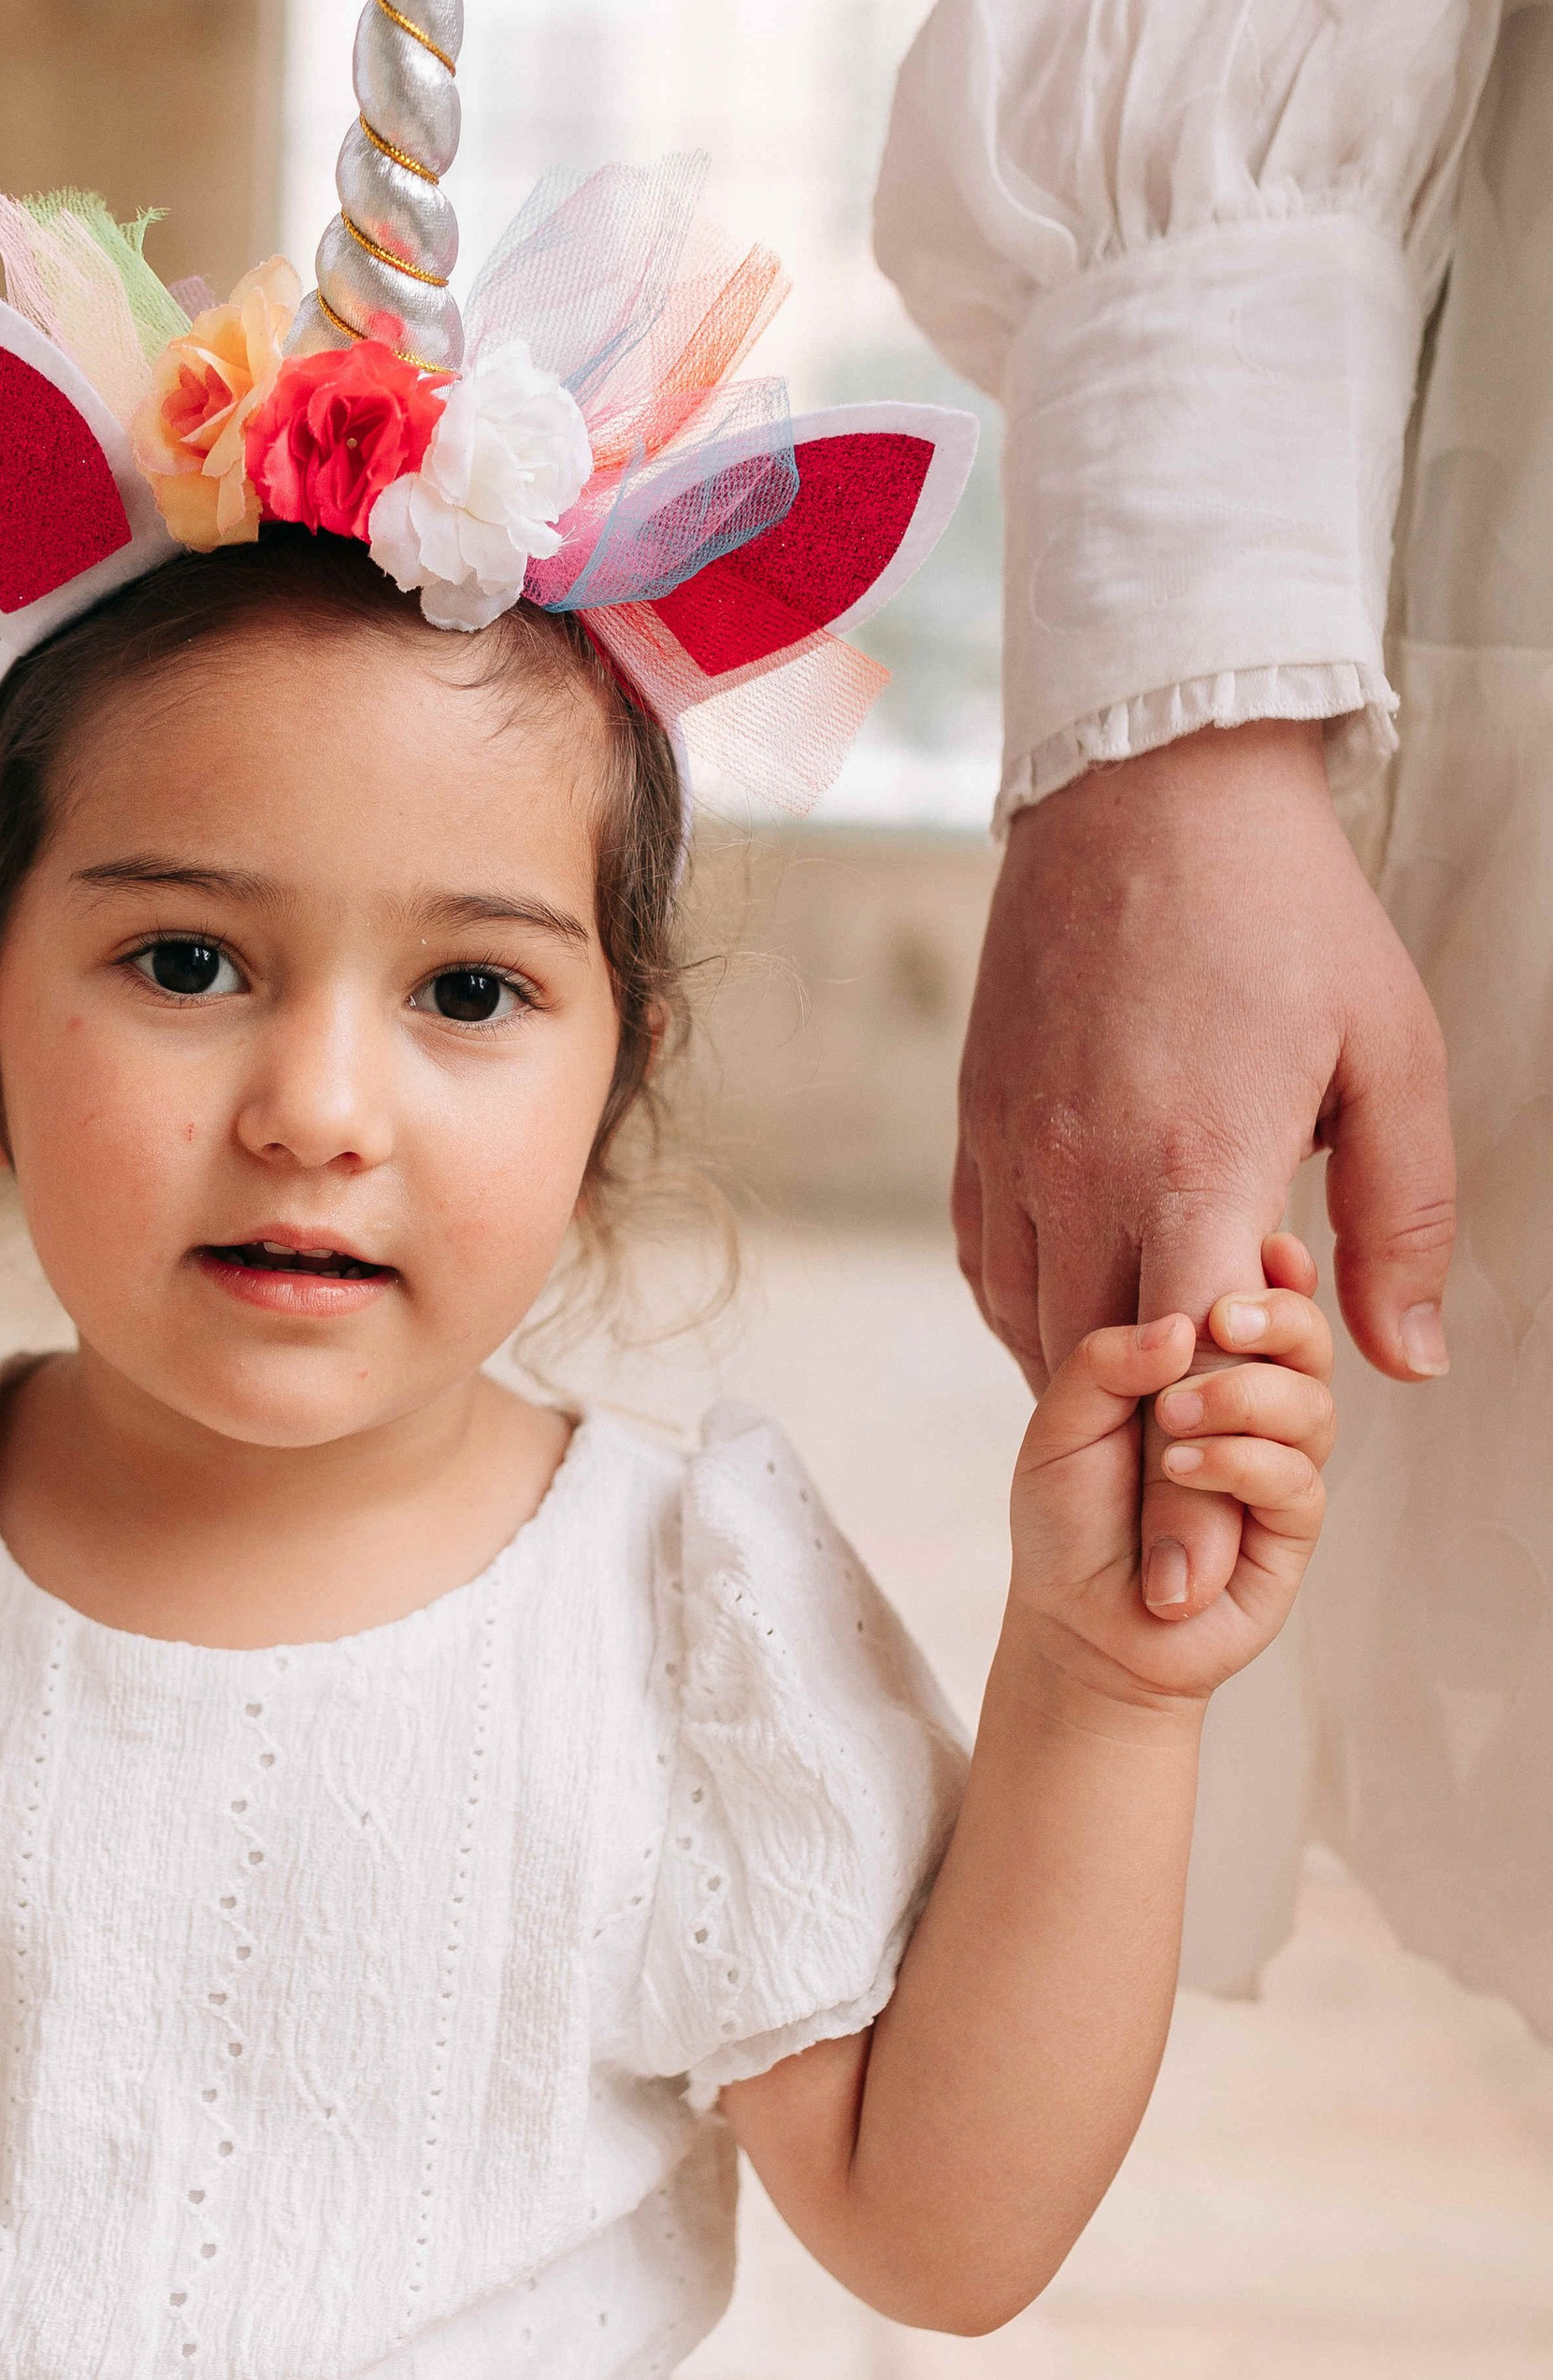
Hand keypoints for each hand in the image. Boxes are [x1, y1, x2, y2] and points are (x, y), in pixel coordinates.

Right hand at [957, 720, 1450, 1617]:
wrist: (1149, 789)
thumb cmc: (1289, 917)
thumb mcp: (1391, 1061)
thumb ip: (1399, 1222)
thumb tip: (1402, 1362)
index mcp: (1196, 1166)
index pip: (1183, 1377)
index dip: (1184, 1496)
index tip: (1187, 1590)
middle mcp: (1082, 1173)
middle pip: (1093, 1373)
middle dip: (1129, 1473)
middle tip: (1160, 1551)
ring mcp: (1014, 1147)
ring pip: (1029, 1323)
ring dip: (1084, 1387)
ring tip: (1135, 1427)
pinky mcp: (978, 1120)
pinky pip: (988, 1259)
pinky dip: (1031, 1313)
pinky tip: (1079, 1323)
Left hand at [1008, 1235, 1333, 1705]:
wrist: (1077, 1623)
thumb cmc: (1069, 1517)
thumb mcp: (1059, 1424)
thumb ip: (1104, 1363)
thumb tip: (1176, 1324)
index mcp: (1203, 1368)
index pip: (1258, 1301)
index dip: (1276, 1270)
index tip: (1265, 1243)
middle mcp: (1252, 1410)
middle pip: (1306, 1341)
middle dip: (1278, 1317)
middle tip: (1221, 1320)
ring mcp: (1274, 1467)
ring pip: (1311, 1406)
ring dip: (1244, 1398)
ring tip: (1171, 1420)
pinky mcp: (1286, 1532)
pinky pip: (1296, 1480)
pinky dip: (1242, 1463)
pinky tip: (1185, 1468)